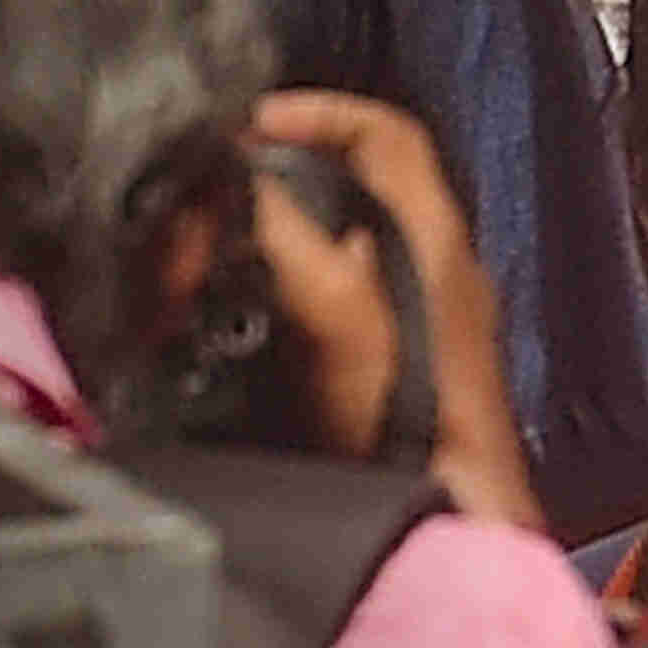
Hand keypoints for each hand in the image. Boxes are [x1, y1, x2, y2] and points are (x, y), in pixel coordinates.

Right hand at [245, 88, 543, 533]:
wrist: (448, 535)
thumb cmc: (417, 435)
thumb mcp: (344, 315)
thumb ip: (289, 240)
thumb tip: (233, 186)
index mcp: (438, 243)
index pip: (387, 136)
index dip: (319, 112)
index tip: (248, 125)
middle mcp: (434, 275)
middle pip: (349, 189)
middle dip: (270, 182)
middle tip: (207, 200)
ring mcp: (416, 327)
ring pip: (330, 248)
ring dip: (261, 243)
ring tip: (199, 260)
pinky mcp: (389, 377)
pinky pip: (322, 309)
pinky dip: (271, 300)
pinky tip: (229, 321)